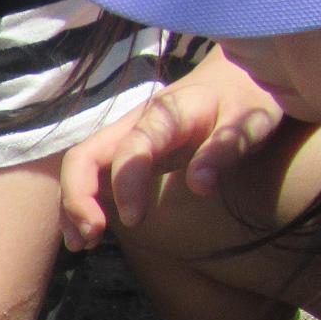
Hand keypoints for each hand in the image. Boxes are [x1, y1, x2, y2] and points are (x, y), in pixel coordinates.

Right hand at [59, 47, 280, 250]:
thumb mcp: (248, 122)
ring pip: (80, 167)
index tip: (134, 220)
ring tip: (81, 244)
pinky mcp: (123, 150)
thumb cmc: (246, 99)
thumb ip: (223, 151)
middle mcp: (133, 125)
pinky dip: (80, 203)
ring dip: (71, 204)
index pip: (130, 150)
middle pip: (83, 156)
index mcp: (164, 116)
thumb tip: (200, 187)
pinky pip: (90, 174)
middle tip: (91, 235)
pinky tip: (86, 232)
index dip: (125, 185)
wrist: (236, 75)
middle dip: (77, 196)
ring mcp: (124, 137)